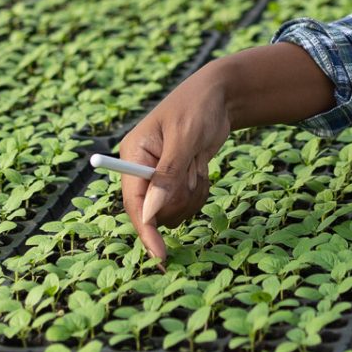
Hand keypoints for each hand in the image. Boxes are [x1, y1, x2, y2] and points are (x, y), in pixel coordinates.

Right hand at [119, 75, 233, 263]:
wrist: (219, 96)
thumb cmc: (198, 107)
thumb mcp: (185, 139)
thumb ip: (168, 176)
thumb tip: (151, 212)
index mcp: (132, 154)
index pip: (133, 202)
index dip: (145, 230)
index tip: (159, 254)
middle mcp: (141, 169)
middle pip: (154, 212)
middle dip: (180, 198)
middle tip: (194, 170)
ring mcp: (158, 177)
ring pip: (173, 211)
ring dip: (192, 193)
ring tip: (199, 164)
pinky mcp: (175, 181)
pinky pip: (187, 204)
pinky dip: (199, 191)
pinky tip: (201, 168)